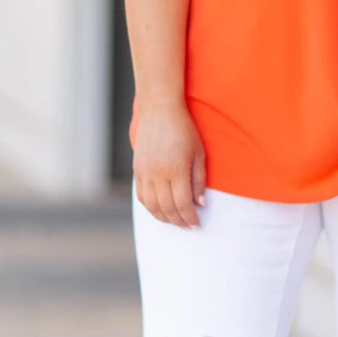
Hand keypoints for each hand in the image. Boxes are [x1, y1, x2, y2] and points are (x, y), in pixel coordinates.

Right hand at [133, 101, 206, 227]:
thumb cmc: (184, 129)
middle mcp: (158, 174)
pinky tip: (159, 210)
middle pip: (167, 208)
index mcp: (176, 169)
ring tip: (175, 221)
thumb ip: (198, 180)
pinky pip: (141, 196)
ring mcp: (145, 172)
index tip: (197, 224)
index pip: (182, 204)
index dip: (190, 217)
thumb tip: (200, 203)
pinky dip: (150, 207)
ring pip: (152, 206)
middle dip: (179, 221)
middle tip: (188, 226)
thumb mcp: (198, 152)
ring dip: (164, 218)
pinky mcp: (137, 169)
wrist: (159, 110)